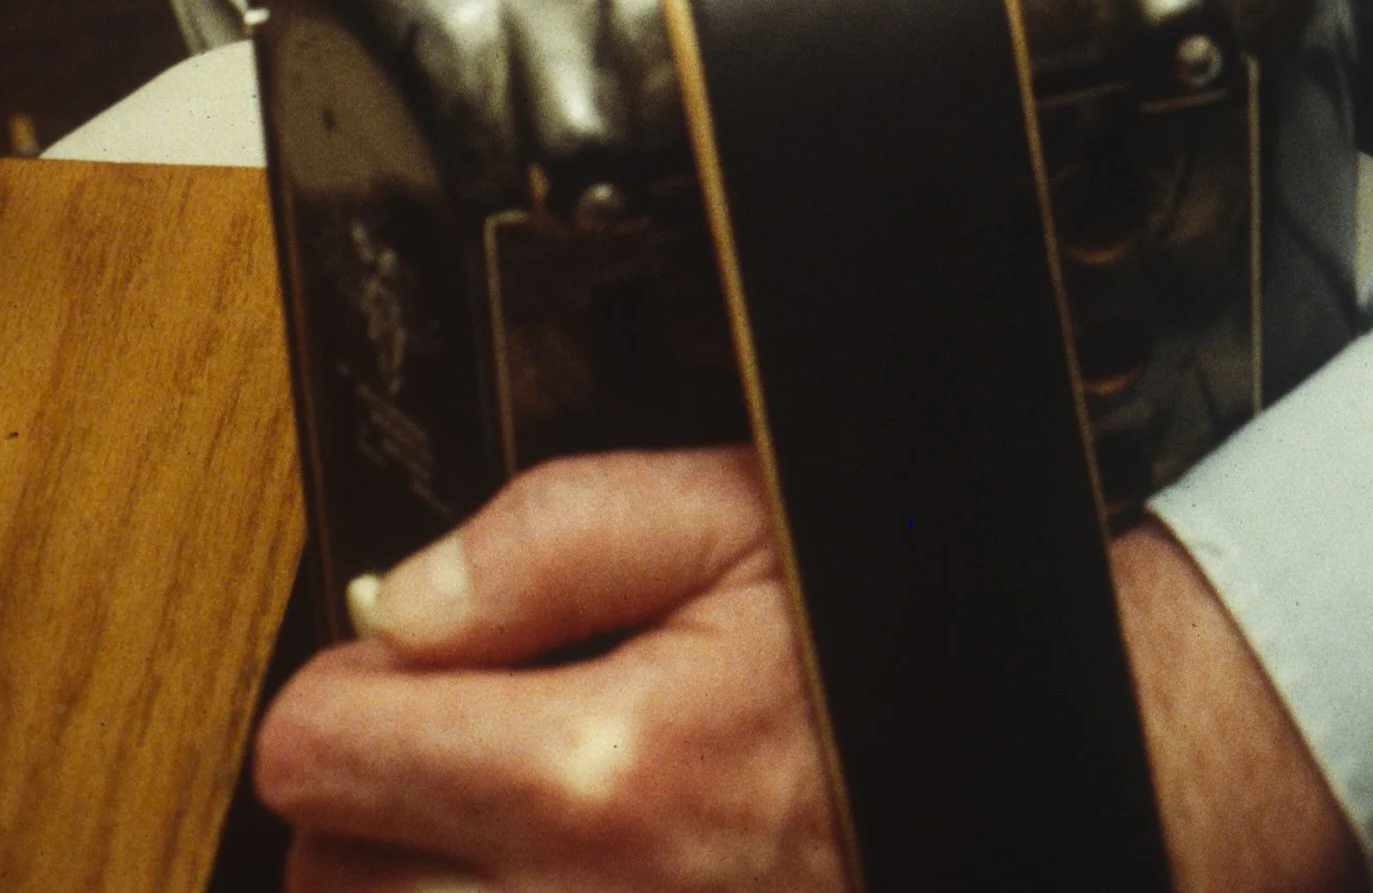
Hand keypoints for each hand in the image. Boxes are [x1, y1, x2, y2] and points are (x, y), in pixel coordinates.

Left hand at [256, 453, 1366, 891]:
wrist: (1056, 772)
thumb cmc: (898, 646)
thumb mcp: (736, 516)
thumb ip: (545, 536)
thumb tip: (391, 598)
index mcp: (596, 773)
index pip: (316, 750)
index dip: (350, 686)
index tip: (403, 670)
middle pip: (325, 881)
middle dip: (376, 802)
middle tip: (466, 747)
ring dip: (421, 888)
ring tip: (510, 833)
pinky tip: (562, 879)